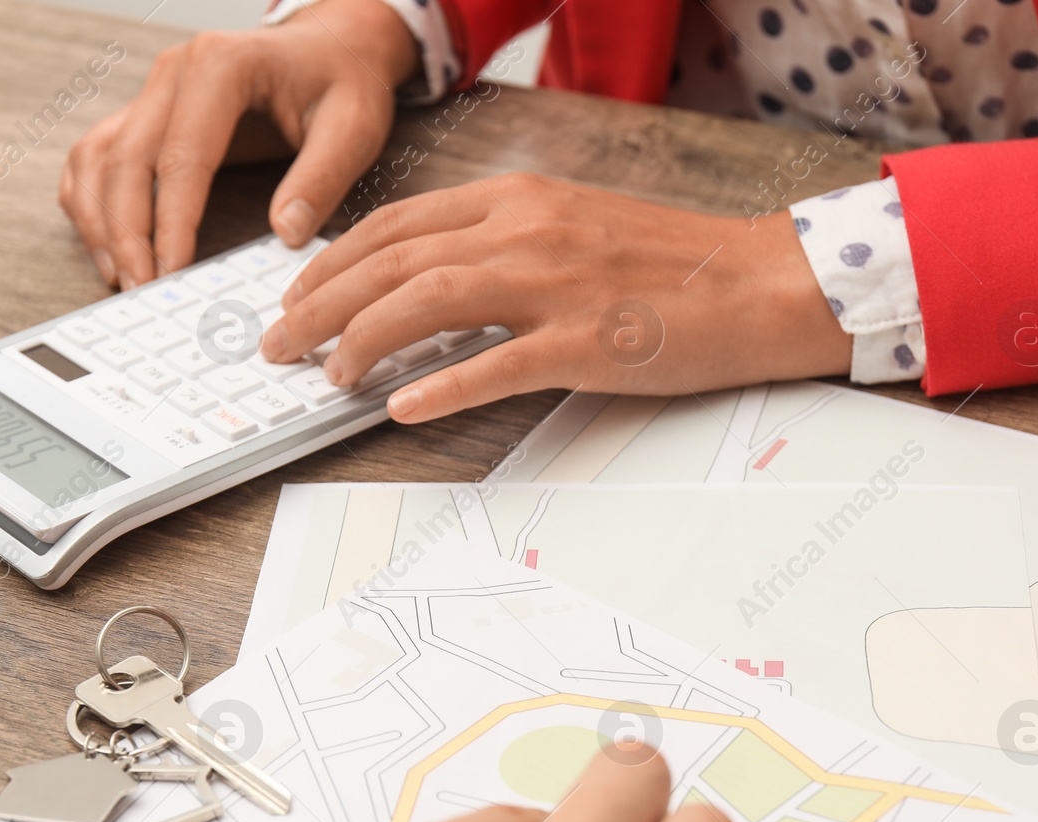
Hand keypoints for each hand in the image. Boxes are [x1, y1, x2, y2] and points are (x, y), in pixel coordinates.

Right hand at [60, 0, 417, 288]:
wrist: (330, 48)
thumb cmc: (342, 81)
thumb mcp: (353, 126)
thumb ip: (321, 179)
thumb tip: (285, 233)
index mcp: (222, 65)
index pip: (182, 156)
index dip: (171, 221)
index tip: (172, 273)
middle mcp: (175, 72)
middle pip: (126, 159)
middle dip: (127, 232)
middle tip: (140, 288)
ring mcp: (154, 90)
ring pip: (99, 157)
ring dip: (99, 220)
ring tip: (120, 275)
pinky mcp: (147, 112)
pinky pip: (99, 155)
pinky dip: (91, 201)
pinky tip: (108, 245)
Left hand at [261, 173, 852, 422]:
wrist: (758, 283)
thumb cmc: (666, 263)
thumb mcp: (569, 225)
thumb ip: (496, 244)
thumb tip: (420, 285)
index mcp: (517, 198)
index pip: (395, 223)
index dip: (331, 262)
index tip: (295, 295)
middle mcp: (525, 230)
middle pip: (392, 261)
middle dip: (319, 305)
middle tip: (279, 345)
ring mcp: (555, 284)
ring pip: (426, 302)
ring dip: (362, 341)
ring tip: (328, 376)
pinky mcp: (586, 341)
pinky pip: (495, 364)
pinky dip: (439, 387)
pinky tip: (401, 408)